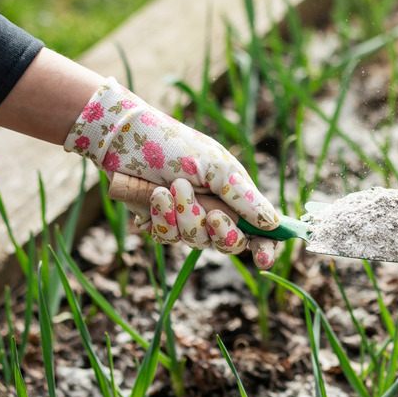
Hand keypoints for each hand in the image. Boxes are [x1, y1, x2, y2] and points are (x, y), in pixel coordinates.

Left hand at [64, 77, 278, 267]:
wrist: (125, 138)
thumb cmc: (175, 145)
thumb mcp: (217, 167)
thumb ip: (244, 196)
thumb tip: (273, 224)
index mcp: (236, 196)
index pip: (260, 230)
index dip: (265, 246)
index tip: (263, 258)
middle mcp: (215, 210)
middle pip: (230, 244)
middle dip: (222, 233)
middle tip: (213, 214)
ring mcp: (188, 219)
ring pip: (196, 243)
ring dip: (184, 216)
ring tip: (171, 186)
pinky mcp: (161, 223)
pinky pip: (168, 238)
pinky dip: (161, 218)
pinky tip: (154, 195)